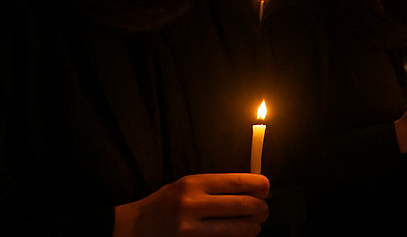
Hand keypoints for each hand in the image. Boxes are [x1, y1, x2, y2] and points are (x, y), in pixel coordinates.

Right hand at [113, 174, 268, 236]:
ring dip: (253, 227)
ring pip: (238, 228)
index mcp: (195, 183)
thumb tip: (253, 187)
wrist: (133, 227)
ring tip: (254, 225)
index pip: (240, 181)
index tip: (266, 189)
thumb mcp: (188, 185)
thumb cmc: (166, 203)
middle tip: (264, 210)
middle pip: (244, 205)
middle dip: (262, 208)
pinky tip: (238, 235)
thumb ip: (217, 185)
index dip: (261, 186)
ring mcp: (191, 228)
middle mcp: (194, 204)